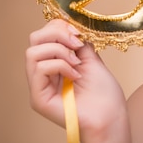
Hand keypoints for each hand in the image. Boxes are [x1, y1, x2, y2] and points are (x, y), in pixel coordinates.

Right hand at [25, 19, 127, 139]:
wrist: (109, 116)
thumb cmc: (103, 92)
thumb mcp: (91, 58)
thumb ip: (78, 42)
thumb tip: (69, 26)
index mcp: (54, 61)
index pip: (43, 34)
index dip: (59, 26)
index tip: (79, 33)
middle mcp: (43, 72)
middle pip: (34, 39)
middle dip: (57, 34)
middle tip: (77, 44)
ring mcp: (39, 85)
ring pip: (33, 52)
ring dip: (60, 51)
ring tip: (77, 63)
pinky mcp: (38, 98)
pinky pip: (39, 69)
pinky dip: (59, 65)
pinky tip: (75, 75)